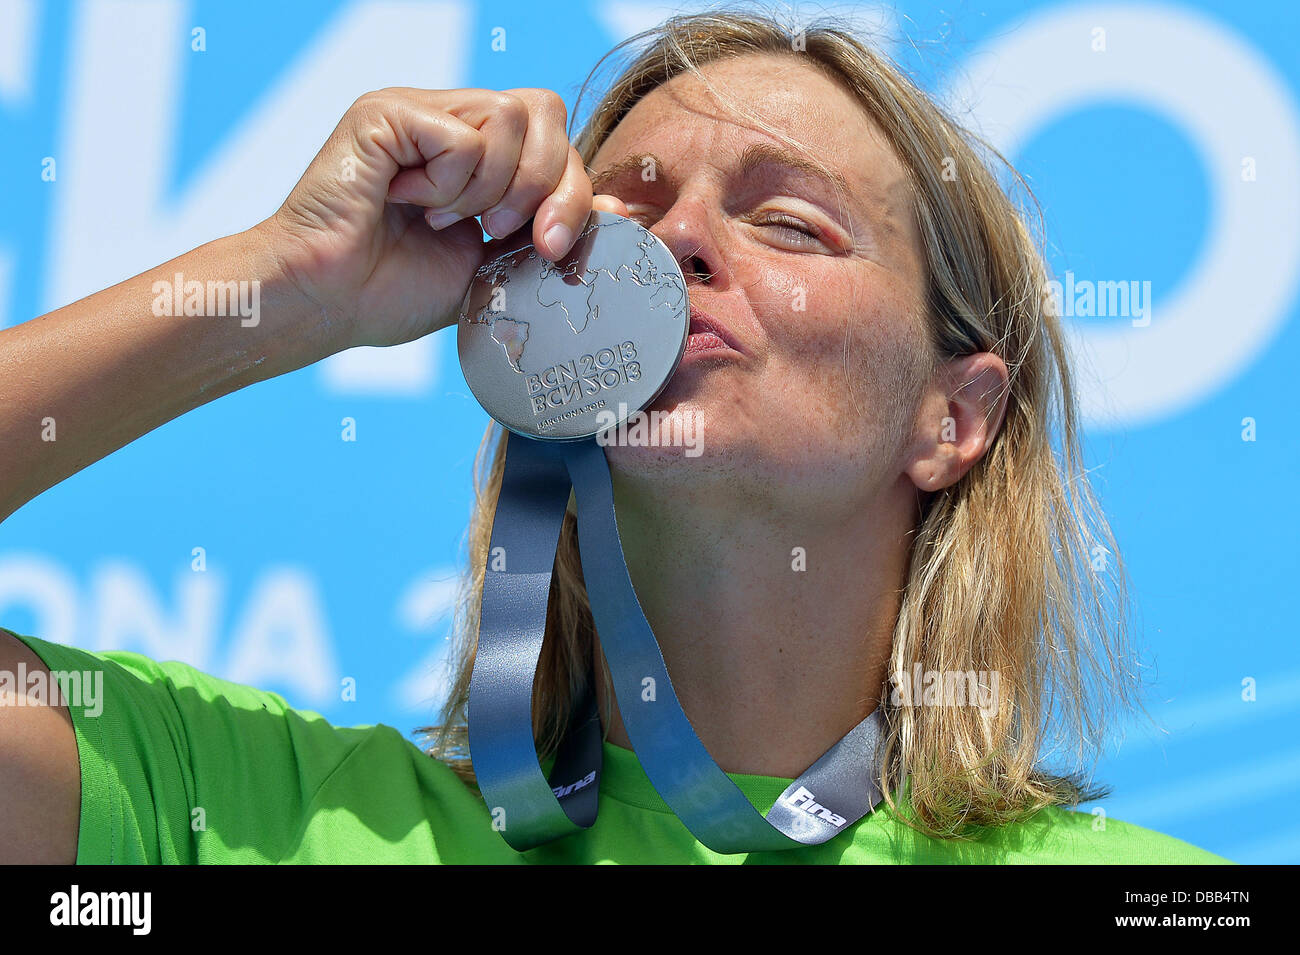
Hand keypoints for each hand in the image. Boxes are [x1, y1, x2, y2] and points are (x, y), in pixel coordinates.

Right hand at [256, 86, 627, 351]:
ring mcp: (419, 112)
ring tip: (444, 218)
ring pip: (512, 116)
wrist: (326, 304)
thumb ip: (547, 233)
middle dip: (545, 187)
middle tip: (498, 232)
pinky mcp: (388, 113)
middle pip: (545, 112)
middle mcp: (450, 121)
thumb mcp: (493, 265)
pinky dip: (449, 184)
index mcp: (477, 155)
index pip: (556, 138)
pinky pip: (463, 136)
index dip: (571, 190)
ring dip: (492, 188)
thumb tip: (619, 212)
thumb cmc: (392, 292)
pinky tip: (408, 203)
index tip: (552, 246)